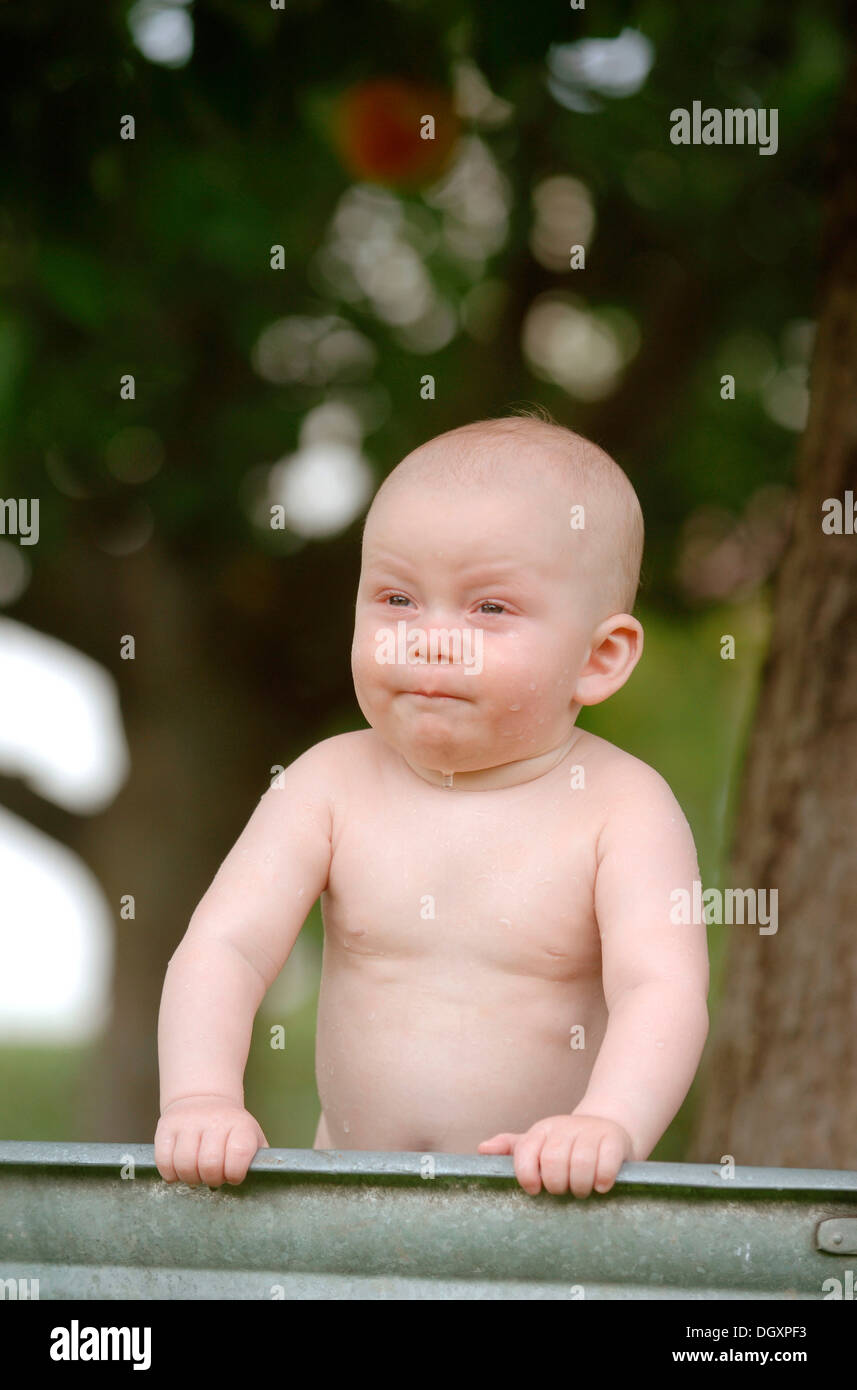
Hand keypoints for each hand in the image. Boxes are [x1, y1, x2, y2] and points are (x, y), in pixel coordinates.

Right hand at [155, 1095, 268, 1187]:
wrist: (203, 1099)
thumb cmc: (231, 1130)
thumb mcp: (252, 1138)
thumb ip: (260, 1160)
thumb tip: (266, 1180)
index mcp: (240, 1126)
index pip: (238, 1156)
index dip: (234, 1174)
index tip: (233, 1175)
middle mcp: (214, 1121)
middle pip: (209, 1164)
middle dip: (211, 1180)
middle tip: (213, 1177)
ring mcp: (188, 1122)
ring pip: (184, 1164)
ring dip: (190, 1178)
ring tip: (196, 1174)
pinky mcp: (166, 1127)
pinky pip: (163, 1160)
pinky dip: (170, 1173)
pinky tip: (179, 1170)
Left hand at [478, 1113, 632, 1196]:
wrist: (607, 1125)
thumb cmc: (566, 1143)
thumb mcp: (539, 1143)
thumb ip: (512, 1149)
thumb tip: (482, 1150)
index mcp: (542, 1130)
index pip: (526, 1151)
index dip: (527, 1175)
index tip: (533, 1190)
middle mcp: (564, 1127)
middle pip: (553, 1161)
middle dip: (556, 1184)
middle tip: (562, 1191)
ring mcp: (590, 1132)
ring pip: (580, 1162)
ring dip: (580, 1185)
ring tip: (581, 1191)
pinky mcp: (614, 1139)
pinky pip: (606, 1162)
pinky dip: (602, 1178)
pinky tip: (601, 1185)